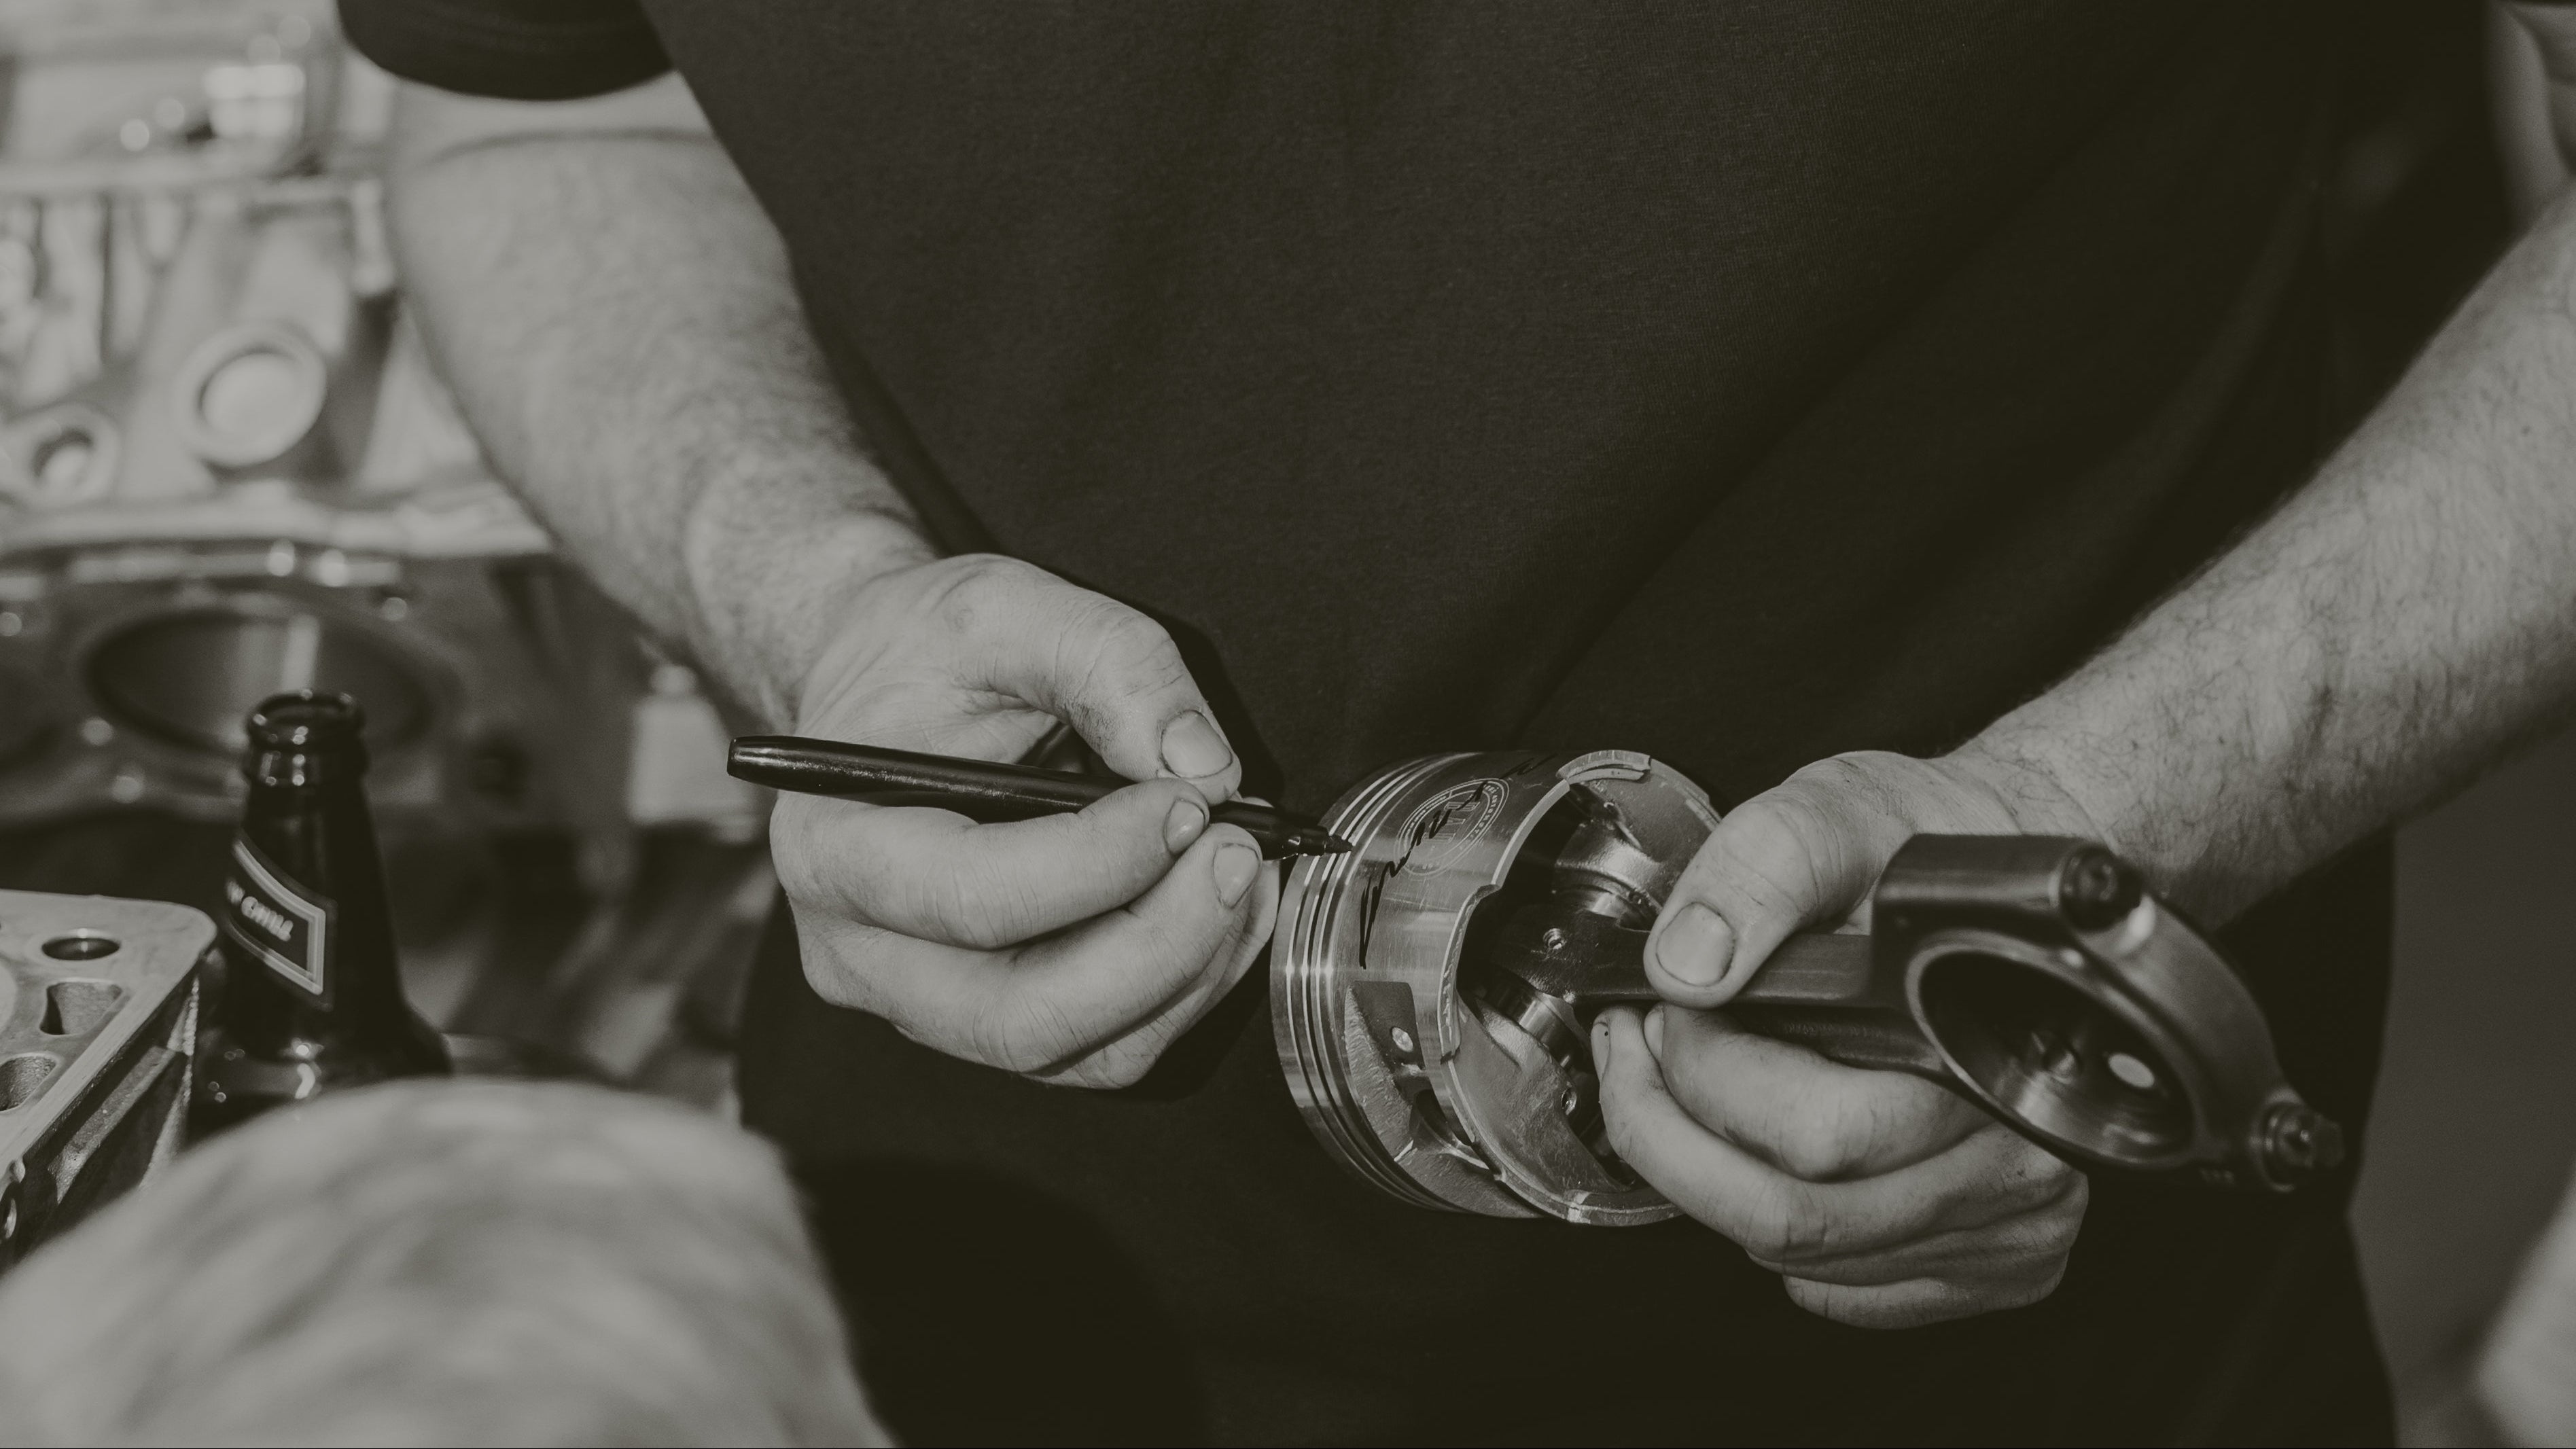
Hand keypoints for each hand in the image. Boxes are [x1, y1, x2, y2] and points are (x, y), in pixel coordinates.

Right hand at [771, 554, 1277, 1088]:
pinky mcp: (989, 1020)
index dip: (1106, 862)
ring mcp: (922, 1005)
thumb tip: (1203, 764)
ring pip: (1077, 1050)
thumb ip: (1109, 662)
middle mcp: (860, 953)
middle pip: (1025, 1015)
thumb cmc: (925, 652)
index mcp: (834, 849)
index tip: (1192, 799)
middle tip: (1237, 850)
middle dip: (1160, 945)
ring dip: (1187, 973)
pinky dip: (1183, 990)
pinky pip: (1101, 1050)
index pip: (978, 898)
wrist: (878, 689)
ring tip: (1242, 871)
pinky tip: (1220, 910)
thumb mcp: (1006, 606)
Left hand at [1591, 748, 2100, 1327]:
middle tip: (1646, 1053)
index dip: (1700, 1074)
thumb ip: (1759, 872)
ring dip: (1714, 1179)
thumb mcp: (1830, 813)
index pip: (1814, 1135)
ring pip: (1809, 1258)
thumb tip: (1691, 965)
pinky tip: (1766, 1151)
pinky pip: (1851, 1290)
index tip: (1658, 1015)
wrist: (2007, 868)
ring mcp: (2016, 1217)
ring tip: (1695, 1086)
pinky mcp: (2000, 1257)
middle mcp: (2019, 1153)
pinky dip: (1779, 1232)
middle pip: (1794, 1216)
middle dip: (1675, 1133)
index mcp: (1981, 1050)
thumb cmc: (1929, 845)